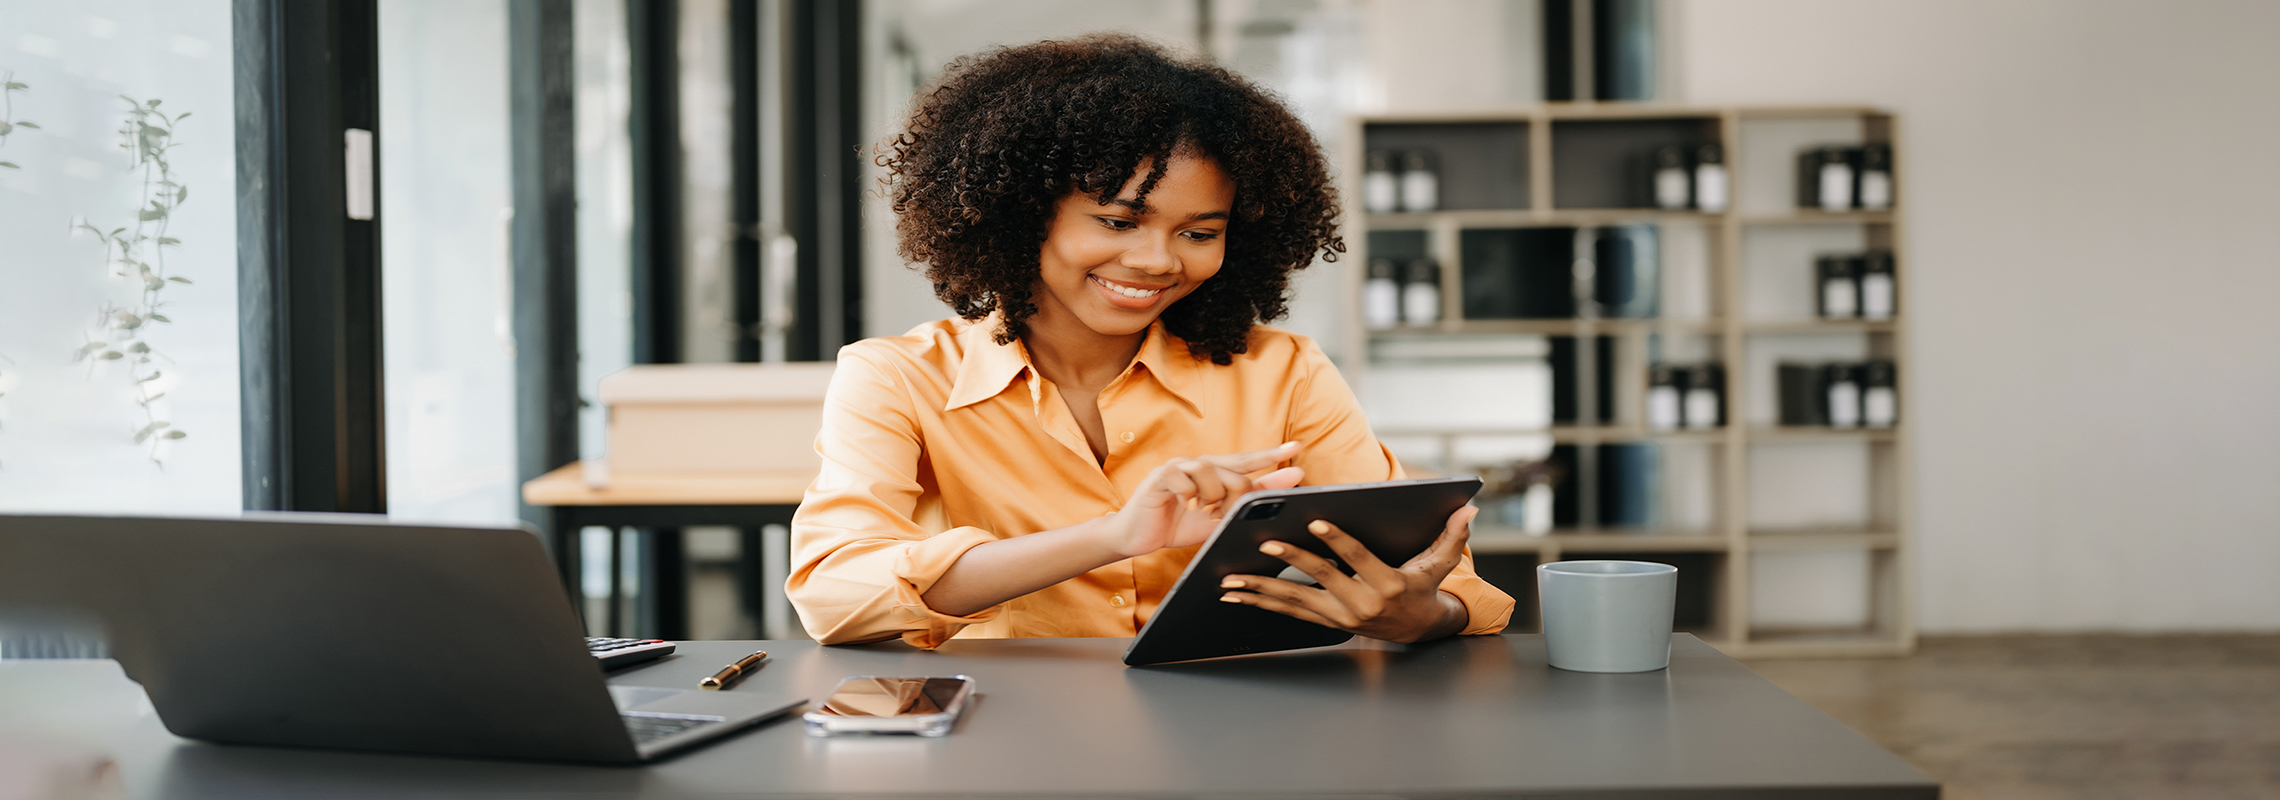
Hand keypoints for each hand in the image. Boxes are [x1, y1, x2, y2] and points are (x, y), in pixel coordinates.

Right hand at [1105, 442, 1304, 557]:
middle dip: (1236, 496)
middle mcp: (1197, 465)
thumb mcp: (1216, 518)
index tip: (1296, 448)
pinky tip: (1186, 506)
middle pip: (1234, 468)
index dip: (1271, 455)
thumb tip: (1283, 485)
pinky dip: (1189, 494)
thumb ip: (1246, 501)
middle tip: (1223, 515)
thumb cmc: (1174, 525)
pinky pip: (1182, 476)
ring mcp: (1177, 468)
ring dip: (1212, 496)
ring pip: (1210, 469)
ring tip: (1203, 511)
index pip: (1246, 461)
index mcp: (1212, 473)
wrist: (1134, 538)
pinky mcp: (1159, 476)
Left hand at [1218, 505, 1477, 643]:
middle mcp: (1362, 603)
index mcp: (1388, 584)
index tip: (1315, 522)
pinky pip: (1288, 612)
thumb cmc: (1425, 589)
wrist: (1419, 631)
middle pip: (1322, 578)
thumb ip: (1451, 536)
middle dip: (1291, 562)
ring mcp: (1341, 616)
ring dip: (1261, 589)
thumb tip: (1468, 509)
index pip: (1358, 559)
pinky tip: (1235, 594)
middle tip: (1264, 544)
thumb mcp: (1440, 564)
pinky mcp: (1326, 621)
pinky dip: (1260, 602)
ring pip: (1295, 601)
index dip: (1337, 541)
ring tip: (1230, 579)